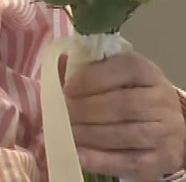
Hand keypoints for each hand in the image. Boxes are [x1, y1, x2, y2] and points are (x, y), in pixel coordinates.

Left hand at [65, 51, 184, 178]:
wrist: (166, 126)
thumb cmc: (129, 95)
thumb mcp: (114, 76)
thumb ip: (88, 70)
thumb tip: (58, 64)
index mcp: (148, 73)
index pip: (126, 69)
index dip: (93, 79)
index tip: (67, 89)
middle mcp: (162, 100)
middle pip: (124, 105)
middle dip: (86, 110)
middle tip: (61, 114)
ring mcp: (166, 131)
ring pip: (125, 134)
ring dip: (89, 134)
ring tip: (66, 132)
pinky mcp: (162, 159)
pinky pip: (129, 161)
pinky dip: (100, 160)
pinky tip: (78, 154)